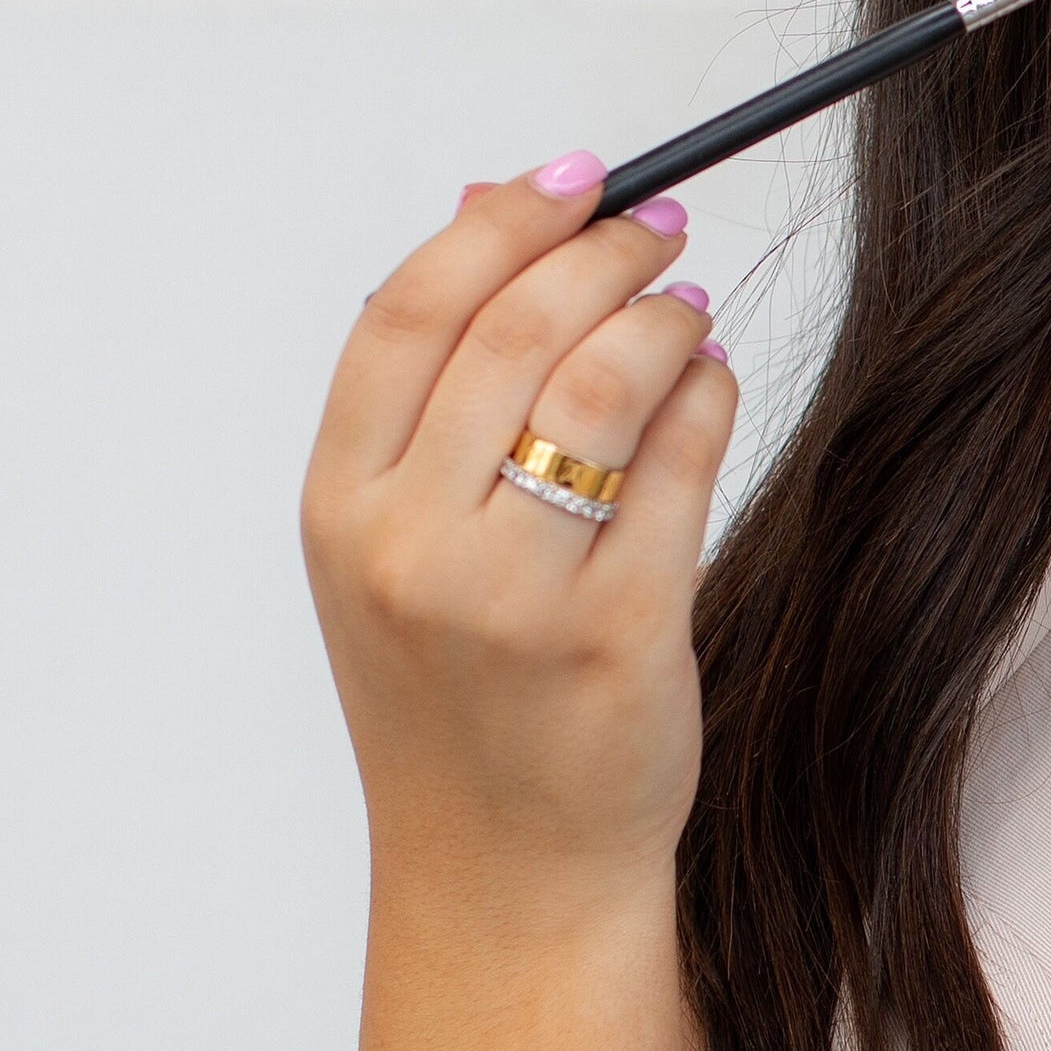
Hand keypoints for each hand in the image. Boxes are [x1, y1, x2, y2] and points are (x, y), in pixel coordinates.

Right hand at [301, 155, 739, 914]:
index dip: (497, 224)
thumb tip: (490, 204)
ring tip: (688, 311)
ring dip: (661, 318)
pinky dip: (708, 398)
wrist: (506, 873)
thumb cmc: (461, 698)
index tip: (570, 177)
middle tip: (660, 227)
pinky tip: (712, 385)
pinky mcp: (618, 631)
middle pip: (512, 333)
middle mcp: (410, 548)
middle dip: (602, 253)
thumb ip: (433, 391)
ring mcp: (512, 594)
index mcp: (338, 511)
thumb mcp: (396, 546)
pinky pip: (682, 464)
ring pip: (602, 385)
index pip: (406, 315)